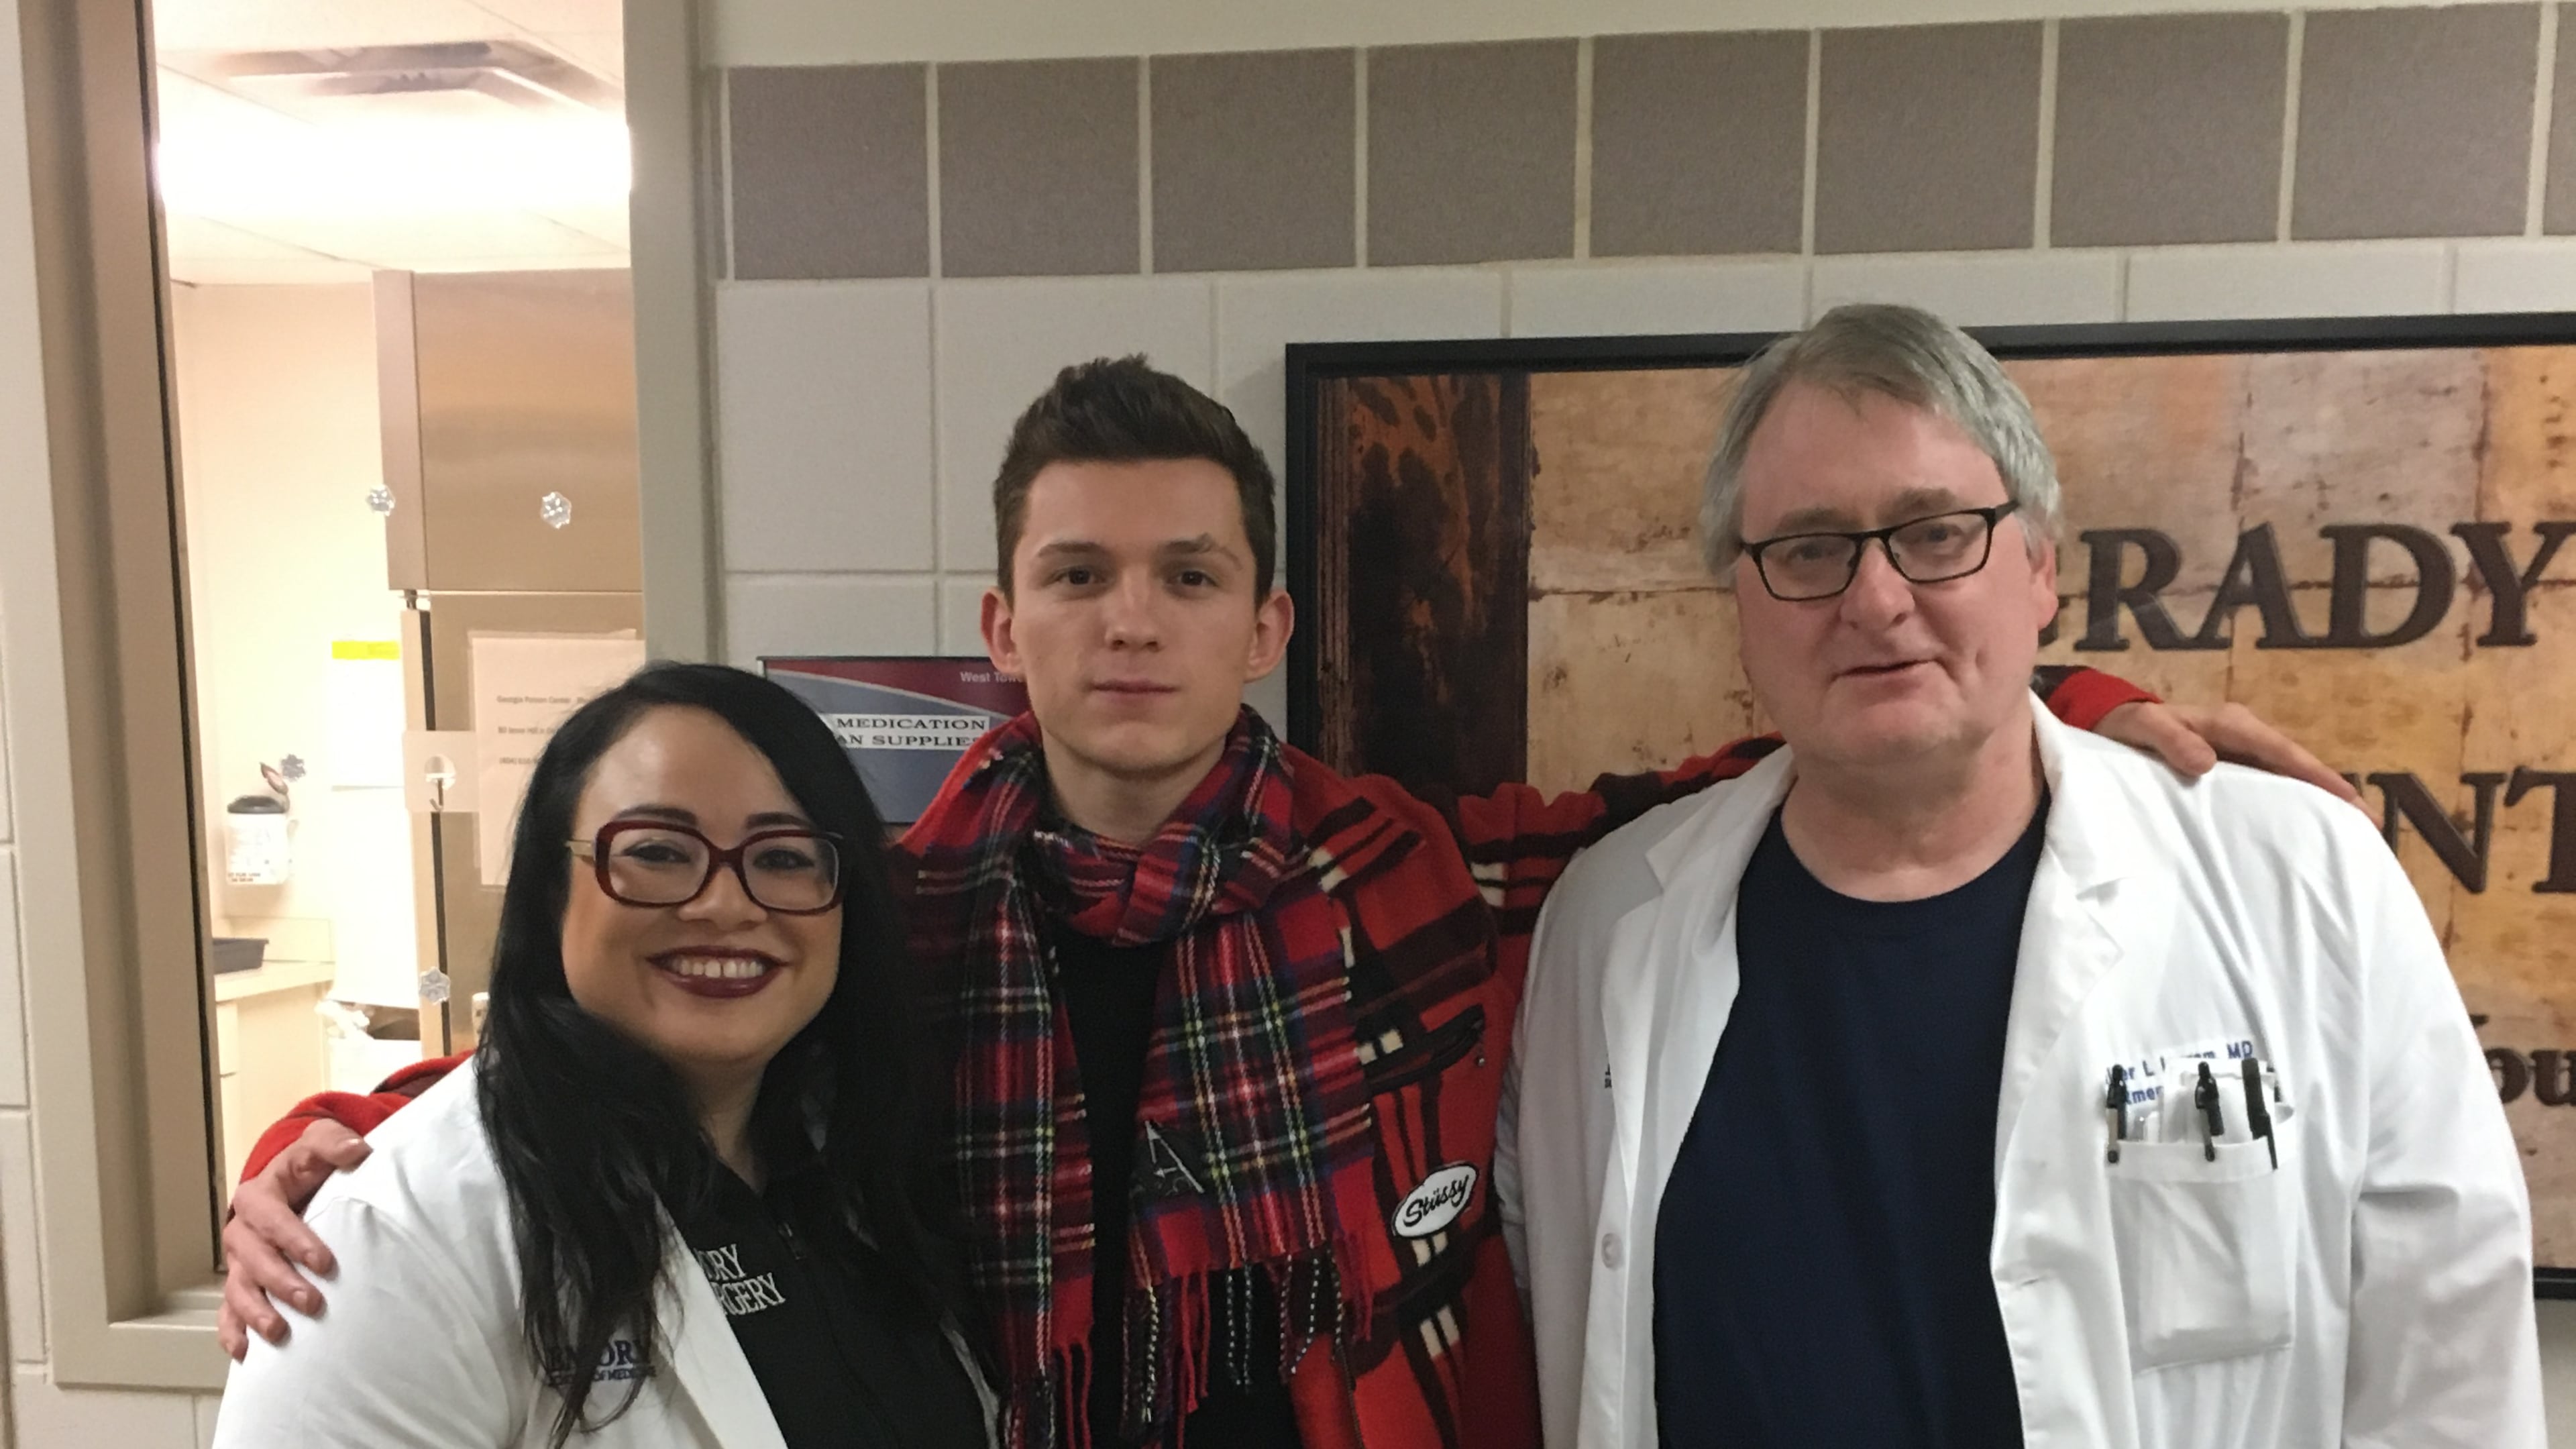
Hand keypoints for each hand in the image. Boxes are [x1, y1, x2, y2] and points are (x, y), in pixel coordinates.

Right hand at [216, 1119, 369, 1359]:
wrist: (293, 1181)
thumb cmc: (309, 1164)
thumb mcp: (319, 1142)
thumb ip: (334, 1142)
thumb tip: (356, 1150)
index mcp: (257, 1197)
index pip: (272, 1220)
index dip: (295, 1240)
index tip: (325, 1261)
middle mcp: (241, 1232)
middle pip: (255, 1261)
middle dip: (281, 1283)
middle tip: (313, 1303)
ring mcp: (238, 1261)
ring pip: (238, 1290)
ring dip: (256, 1314)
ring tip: (279, 1334)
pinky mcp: (240, 1283)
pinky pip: (227, 1311)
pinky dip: (232, 1332)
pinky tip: (246, 1354)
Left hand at [2097, 700, 2365, 809]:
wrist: (2110, 724)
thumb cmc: (2128, 725)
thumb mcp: (2143, 727)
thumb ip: (2171, 740)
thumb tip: (2207, 763)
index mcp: (2233, 725)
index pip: (2284, 753)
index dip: (2318, 777)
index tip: (2351, 802)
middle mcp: (2245, 738)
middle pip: (2297, 768)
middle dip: (2334, 794)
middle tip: (2370, 828)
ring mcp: (2241, 756)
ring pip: (2287, 780)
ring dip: (2317, 804)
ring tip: (2350, 837)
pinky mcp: (2233, 772)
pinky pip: (2268, 789)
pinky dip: (2290, 807)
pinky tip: (2303, 833)